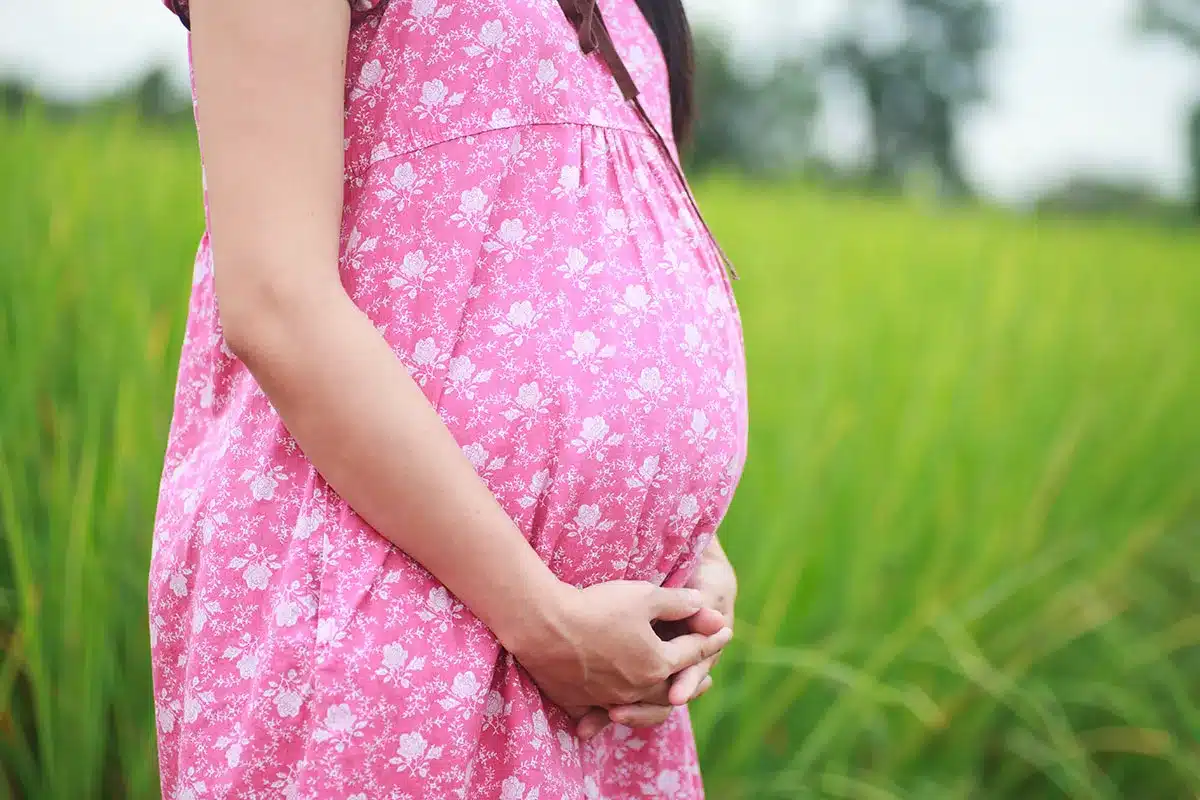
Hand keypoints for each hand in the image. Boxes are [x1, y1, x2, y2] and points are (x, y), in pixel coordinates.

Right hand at [577, 538, 736, 738]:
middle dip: (691, 678)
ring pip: (640, 704)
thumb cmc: (598, 606)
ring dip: (658, 699)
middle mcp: (637, 688)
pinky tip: (613, 708)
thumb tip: (704, 604)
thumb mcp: (644, 596)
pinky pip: (600, 711)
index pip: (692, 650)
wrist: (544, 625)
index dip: (710, 637)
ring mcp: (608, 698)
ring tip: (668, 694)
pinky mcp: (579, 701)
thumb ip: (678, 602)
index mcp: (658, 663)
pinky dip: (612, 710)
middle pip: (671, 686)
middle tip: (706, 675)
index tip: (726, 630)